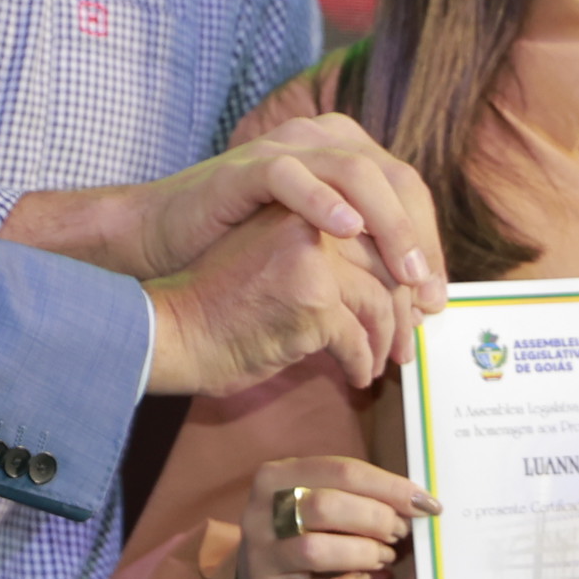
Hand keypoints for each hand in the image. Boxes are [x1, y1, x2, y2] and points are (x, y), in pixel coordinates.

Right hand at [122, 114, 446, 315]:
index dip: (427, 244)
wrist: (164, 244)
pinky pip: (294, 175)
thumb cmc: (238, 259)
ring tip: (405, 275)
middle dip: (417, 240)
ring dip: (388, 224)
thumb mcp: (311, 250)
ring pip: (357, 173)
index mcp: (342, 154)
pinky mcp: (247, 167)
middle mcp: (319, 141)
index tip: (435, 299)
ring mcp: (283, 150)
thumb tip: (419, 299)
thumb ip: (359, 258)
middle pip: (393, 180)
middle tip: (427, 295)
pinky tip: (346, 231)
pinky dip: (322, 200)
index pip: (405, 192)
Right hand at [147, 207, 403, 393]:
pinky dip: (361, 362)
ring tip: (379, 362)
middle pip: (387, 262)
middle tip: (405, 343)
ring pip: (381, 301)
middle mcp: (309, 221)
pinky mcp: (312, 300)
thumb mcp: (272, 256)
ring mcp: (312, 258)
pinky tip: (354, 374)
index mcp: (299, 204)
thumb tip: (389, 285)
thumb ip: (322, 254)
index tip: (408, 307)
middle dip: (402, 311)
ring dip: (385, 340)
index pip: (375, 228)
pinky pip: (359, 337)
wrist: (170, 331)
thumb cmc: (217, 303)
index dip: (400, 272)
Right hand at [231, 454, 430, 578]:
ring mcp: (261, 557)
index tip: (424, 504)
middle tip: (399, 533)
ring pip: (316, 550)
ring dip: (363, 553)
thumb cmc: (303, 533)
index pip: (342, 470)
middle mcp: (261, 513)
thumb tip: (417, 502)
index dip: (390, 487)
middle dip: (376, 519)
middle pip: (326, 506)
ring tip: (383, 557)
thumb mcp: (318, 501)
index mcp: (277, 477)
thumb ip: (358, 494)